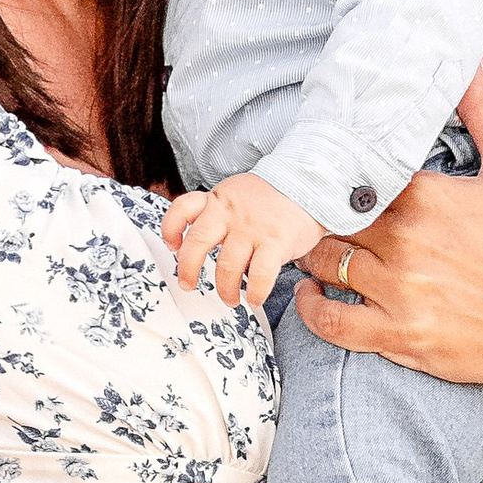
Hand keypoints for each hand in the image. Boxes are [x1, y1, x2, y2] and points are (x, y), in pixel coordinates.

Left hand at [164, 173, 323, 309]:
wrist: (311, 184)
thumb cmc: (273, 198)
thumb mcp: (238, 193)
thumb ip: (219, 212)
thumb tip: (198, 245)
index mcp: (219, 199)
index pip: (182, 208)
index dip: (171, 230)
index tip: (173, 246)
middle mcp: (231, 212)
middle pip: (197, 243)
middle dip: (188, 270)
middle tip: (188, 285)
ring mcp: (252, 228)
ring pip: (226, 266)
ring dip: (225, 289)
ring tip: (230, 298)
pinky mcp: (276, 242)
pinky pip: (260, 275)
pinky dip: (256, 293)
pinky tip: (255, 298)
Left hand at [290, 75, 482, 391]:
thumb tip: (471, 62)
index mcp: (426, 195)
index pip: (353, 172)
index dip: (336, 171)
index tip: (329, 171)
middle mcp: (404, 241)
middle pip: (327, 217)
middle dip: (316, 212)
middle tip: (309, 209)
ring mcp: (398, 291)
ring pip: (321, 263)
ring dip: (309, 254)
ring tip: (310, 245)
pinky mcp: (398, 336)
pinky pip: (329, 321)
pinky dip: (309, 308)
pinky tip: (311, 293)